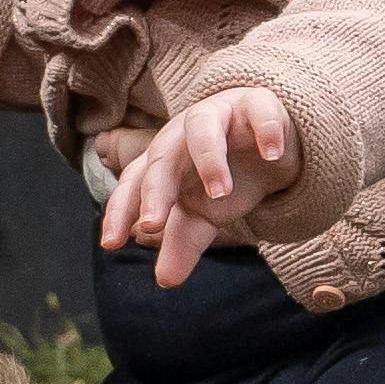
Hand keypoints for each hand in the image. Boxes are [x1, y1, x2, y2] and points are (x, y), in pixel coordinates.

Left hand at [100, 87, 301, 285]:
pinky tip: (271, 154)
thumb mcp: (206, 216)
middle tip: (153, 224)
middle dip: (155, 190)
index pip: (134, 184)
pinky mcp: (257, 103)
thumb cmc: (228, 178)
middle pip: (161, 155)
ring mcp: (219, 114)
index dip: (120, 211)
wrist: (272, 147)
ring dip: (209, 158)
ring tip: (221, 192)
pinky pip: (258, 109)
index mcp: (164, 161)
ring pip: (202, 125)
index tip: (112, 243)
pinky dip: (264, 129)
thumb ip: (183, 244)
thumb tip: (165, 280)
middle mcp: (183, 134)